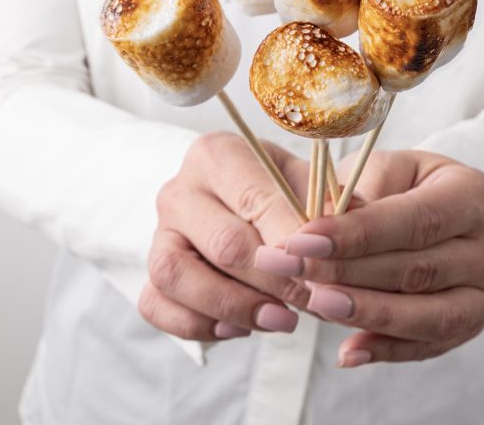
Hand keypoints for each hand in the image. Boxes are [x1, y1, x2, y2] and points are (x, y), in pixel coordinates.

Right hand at [138, 131, 310, 341]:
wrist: (242, 201)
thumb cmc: (277, 187)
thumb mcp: (305, 180)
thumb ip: (323, 204)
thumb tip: (334, 236)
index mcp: (218, 154)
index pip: (255, 199)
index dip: (291, 239)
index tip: (321, 265)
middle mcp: (180, 189)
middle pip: (222, 243)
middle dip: (274, 279)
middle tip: (310, 298)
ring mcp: (160, 232)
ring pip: (177, 275)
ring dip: (235, 306)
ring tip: (281, 319)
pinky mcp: (149, 270)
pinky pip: (155, 305)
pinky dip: (196, 324)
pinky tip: (240, 328)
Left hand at [259, 149, 483, 366]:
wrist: (429, 206)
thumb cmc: (401, 182)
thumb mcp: (383, 169)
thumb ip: (361, 193)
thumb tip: (327, 222)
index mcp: (474, 194)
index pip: (417, 219)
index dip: (359, 233)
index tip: (304, 240)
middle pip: (419, 269)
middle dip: (350, 273)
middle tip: (296, 271)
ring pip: (428, 315)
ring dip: (368, 313)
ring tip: (318, 306)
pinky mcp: (470, 325)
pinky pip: (429, 346)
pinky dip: (386, 350)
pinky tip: (347, 352)